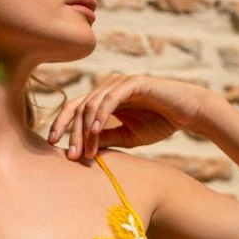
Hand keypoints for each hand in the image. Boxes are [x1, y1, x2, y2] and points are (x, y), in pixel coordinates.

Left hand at [47, 73, 214, 159]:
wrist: (186, 112)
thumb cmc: (158, 123)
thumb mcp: (126, 136)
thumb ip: (105, 138)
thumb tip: (83, 150)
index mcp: (104, 98)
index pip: (75, 109)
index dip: (62, 125)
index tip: (53, 144)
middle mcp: (108, 87)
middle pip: (79, 107)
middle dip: (71, 132)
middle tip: (69, 155)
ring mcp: (120, 83)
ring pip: (92, 105)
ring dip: (86, 130)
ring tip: (84, 151)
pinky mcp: (134, 83)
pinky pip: (111, 99)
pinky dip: (101, 115)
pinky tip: (95, 132)